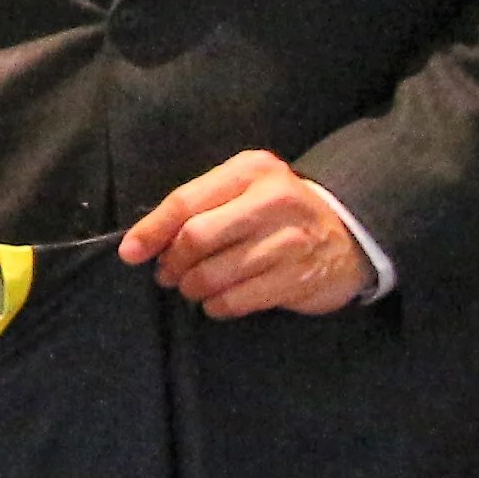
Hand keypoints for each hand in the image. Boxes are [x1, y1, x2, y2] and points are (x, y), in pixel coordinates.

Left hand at [125, 151, 373, 318]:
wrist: (348, 235)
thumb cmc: (277, 212)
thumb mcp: (243, 191)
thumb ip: (198, 207)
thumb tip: (140, 243)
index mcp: (251, 171)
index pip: (186, 201)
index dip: (152, 230)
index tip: (130, 253)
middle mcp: (273, 200)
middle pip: (197, 237)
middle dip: (173, 262)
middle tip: (168, 274)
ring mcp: (290, 241)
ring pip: (215, 273)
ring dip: (192, 287)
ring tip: (192, 288)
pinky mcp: (299, 278)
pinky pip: (238, 300)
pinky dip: (217, 306)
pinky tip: (217, 302)